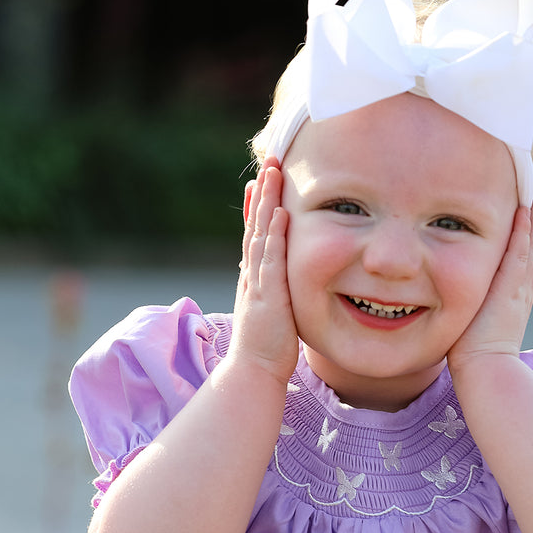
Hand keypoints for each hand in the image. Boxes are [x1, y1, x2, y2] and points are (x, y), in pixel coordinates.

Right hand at [229, 159, 299, 384]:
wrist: (254, 371)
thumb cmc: (267, 350)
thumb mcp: (273, 315)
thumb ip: (275, 296)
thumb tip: (280, 288)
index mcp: (254, 279)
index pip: (255, 236)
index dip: (257, 208)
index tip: (260, 183)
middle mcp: (252, 274)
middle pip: (255, 225)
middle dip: (262, 192)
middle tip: (268, 161)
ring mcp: (257, 282)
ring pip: (260, 233)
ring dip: (266, 201)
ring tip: (272, 172)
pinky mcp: (267, 294)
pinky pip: (271, 258)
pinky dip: (274, 233)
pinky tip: (279, 212)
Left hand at [448, 185, 532, 372]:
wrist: (485, 370)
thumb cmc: (476, 361)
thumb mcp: (479, 330)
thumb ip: (477, 315)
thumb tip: (466, 314)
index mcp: (516, 301)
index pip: (530, 265)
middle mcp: (522, 291)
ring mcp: (518, 288)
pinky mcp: (509, 288)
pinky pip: (518, 253)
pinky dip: (523, 232)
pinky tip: (525, 212)